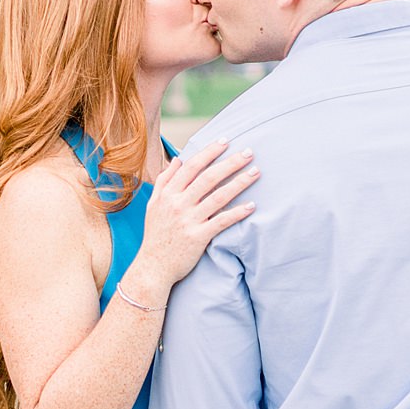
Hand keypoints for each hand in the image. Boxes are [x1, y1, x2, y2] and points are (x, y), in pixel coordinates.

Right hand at [131, 139, 257, 297]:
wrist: (153, 267)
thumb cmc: (156, 235)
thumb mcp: (154, 205)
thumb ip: (165, 180)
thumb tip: (178, 159)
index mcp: (168, 194)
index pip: (192, 166)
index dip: (209, 152)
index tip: (225, 141)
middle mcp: (178, 204)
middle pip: (208, 177)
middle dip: (230, 162)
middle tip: (248, 152)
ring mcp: (188, 220)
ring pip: (218, 197)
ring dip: (239, 183)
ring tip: (256, 173)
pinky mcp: (198, 237)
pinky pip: (221, 221)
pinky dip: (237, 212)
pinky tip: (251, 205)